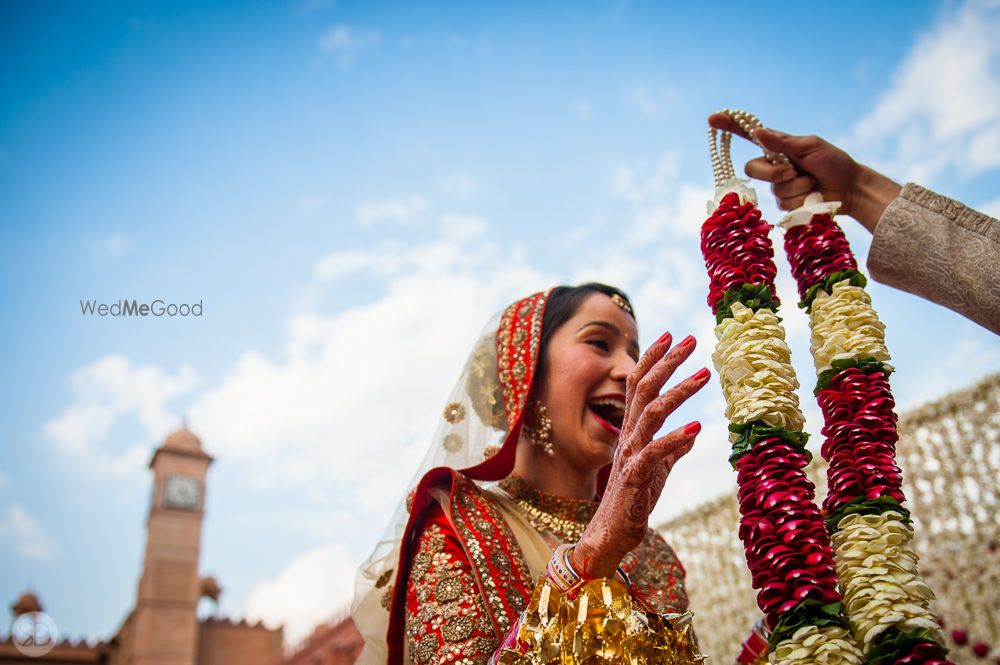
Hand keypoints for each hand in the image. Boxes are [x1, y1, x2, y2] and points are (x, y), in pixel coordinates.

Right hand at [571, 333, 709, 577]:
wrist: (610, 536)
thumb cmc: (633, 502)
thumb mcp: (659, 470)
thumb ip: (672, 449)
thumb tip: (693, 432)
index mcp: (632, 431)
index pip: (638, 384)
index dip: (654, 358)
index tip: (673, 336)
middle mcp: (628, 436)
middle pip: (644, 388)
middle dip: (667, 361)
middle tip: (691, 339)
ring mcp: (629, 455)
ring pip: (651, 413)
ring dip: (679, 391)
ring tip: (704, 375)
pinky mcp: (634, 478)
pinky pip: (654, 453)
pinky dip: (675, 439)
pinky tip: (697, 428)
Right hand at [707, 114, 901, 232]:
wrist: (850, 189)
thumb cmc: (834, 162)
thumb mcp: (810, 146)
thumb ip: (782, 143)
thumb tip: (757, 132)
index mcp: (779, 147)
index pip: (749, 135)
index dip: (730, 127)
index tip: (713, 119)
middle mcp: (775, 165)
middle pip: (753, 169)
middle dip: (772, 174)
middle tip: (792, 173)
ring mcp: (779, 186)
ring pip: (772, 189)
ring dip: (796, 187)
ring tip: (813, 183)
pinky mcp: (786, 204)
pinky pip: (784, 204)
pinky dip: (801, 200)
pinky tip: (813, 196)